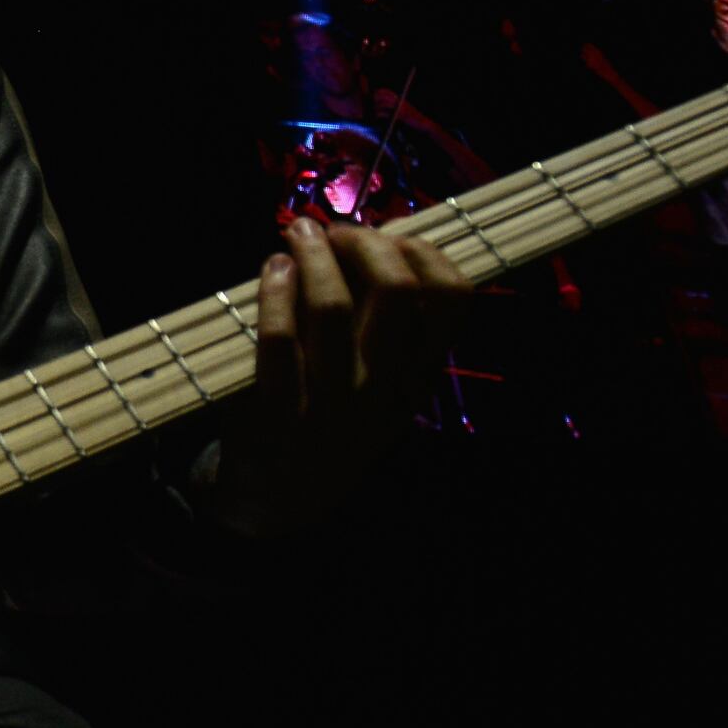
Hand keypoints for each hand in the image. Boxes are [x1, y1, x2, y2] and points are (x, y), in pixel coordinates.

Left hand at [210, 216, 473, 531]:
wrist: (283, 495)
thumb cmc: (334, 412)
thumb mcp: (383, 378)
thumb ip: (390, 317)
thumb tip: (387, 233)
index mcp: (420, 375)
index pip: (453, 299)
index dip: (424, 251)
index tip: (391, 236)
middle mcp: (384, 389)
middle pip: (396, 291)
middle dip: (364, 242)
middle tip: (332, 231)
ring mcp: (331, 401)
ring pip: (333, 306)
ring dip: (314, 255)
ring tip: (297, 234)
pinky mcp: (276, 409)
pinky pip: (277, 338)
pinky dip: (275, 291)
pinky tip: (274, 269)